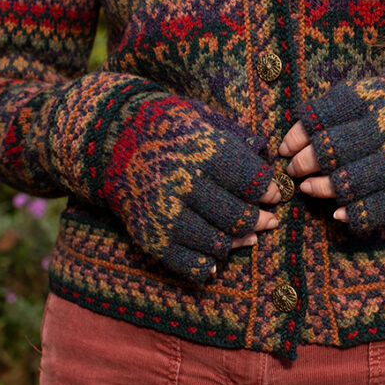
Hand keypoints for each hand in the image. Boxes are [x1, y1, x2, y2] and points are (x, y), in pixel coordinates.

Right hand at [103, 93, 284, 282]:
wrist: (111, 140)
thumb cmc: (168, 128)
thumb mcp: (202, 119)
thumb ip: (235, 140)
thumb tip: (267, 159)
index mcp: (201, 152)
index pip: (249, 181)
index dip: (267, 190)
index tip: (273, 194)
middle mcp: (182, 184)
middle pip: (236, 216)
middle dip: (259, 220)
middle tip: (269, 220)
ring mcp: (164, 213)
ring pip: (216, 242)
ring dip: (237, 243)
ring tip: (249, 238)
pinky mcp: (149, 235)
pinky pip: (186, 262)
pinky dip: (206, 266)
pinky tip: (217, 259)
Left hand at [286, 76, 384, 231]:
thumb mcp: (380, 90)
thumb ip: (342, 106)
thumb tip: (299, 131)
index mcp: (376, 100)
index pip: (324, 116)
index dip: (298, 134)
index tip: (286, 146)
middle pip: (331, 150)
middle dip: (303, 163)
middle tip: (293, 168)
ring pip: (348, 182)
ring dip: (320, 189)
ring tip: (308, 188)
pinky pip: (376, 209)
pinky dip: (354, 215)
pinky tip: (339, 213)